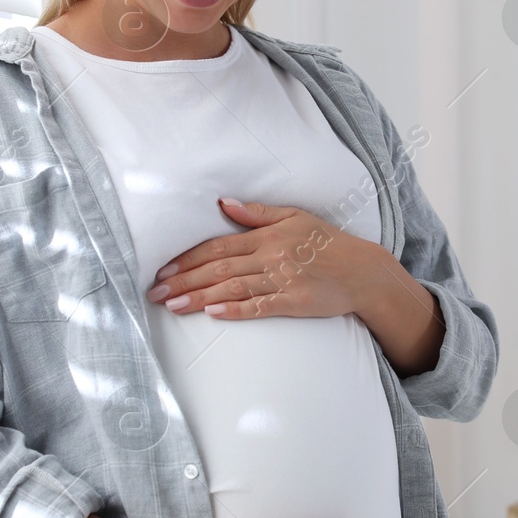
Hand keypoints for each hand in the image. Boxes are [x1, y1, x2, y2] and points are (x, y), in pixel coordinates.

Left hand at [146, 198, 382, 319]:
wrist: (361, 270)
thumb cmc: (326, 242)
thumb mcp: (294, 216)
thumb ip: (257, 212)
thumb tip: (222, 203)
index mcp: (266, 236)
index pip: (218, 247)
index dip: (188, 258)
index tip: (163, 268)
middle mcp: (270, 256)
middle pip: (218, 269)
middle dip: (184, 281)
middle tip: (156, 292)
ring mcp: (282, 280)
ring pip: (233, 288)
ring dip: (200, 297)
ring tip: (173, 306)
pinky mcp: (294, 302)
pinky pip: (260, 306)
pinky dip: (236, 310)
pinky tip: (213, 314)